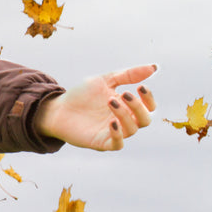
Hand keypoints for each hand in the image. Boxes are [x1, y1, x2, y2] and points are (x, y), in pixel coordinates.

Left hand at [34, 64, 156, 150]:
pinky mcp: (101, 142)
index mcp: (127, 107)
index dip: (149, 98)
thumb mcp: (104, 81)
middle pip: (145, 119)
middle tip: (125, 94)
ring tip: (111, 101)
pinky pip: (117, 144)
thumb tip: (154, 67)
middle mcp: (124, 121)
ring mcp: (113, 132)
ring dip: (125, 115)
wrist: (58, 108)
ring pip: (132, 130)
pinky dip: (118, 134)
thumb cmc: (81, 95)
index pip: (149, 107)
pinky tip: (112, 122)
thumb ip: (127, 75)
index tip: (141, 87)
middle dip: (139, 106)